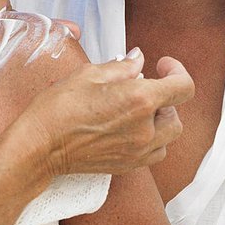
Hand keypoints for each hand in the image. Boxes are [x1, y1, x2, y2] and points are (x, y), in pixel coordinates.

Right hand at [20, 51, 193, 176]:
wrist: (41, 145)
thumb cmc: (60, 106)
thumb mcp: (90, 73)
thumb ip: (122, 66)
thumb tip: (138, 59)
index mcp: (139, 100)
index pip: (183, 87)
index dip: (177, 70)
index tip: (163, 65)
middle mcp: (145, 129)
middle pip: (177, 114)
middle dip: (165, 97)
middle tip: (143, 86)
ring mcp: (138, 152)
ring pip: (168, 136)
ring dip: (159, 119)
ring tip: (135, 108)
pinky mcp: (128, 166)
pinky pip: (155, 152)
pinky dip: (151, 138)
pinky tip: (129, 127)